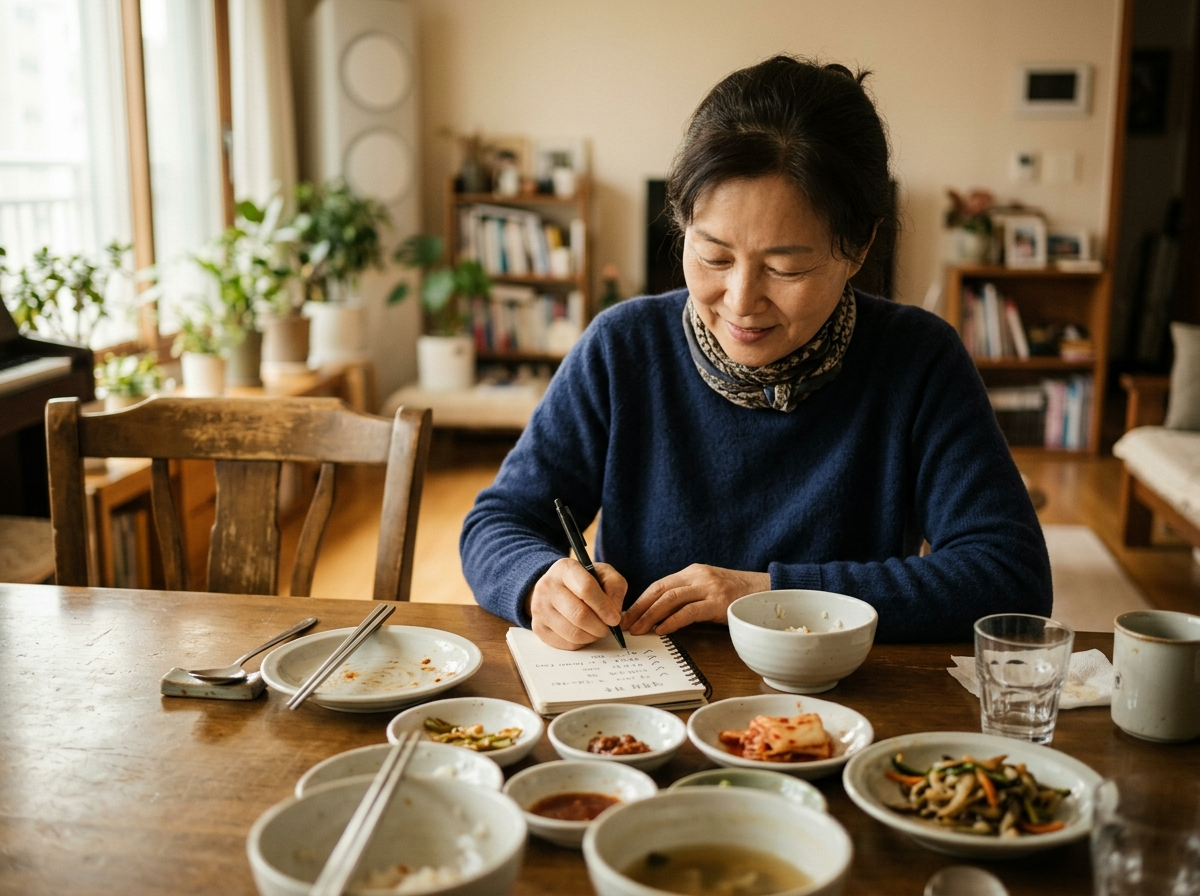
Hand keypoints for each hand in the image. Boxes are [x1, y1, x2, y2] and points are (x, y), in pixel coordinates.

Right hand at [528, 558, 627, 649]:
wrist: (556, 588)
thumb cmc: (584, 581)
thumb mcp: (603, 573)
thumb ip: (614, 586)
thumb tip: (614, 612)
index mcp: (565, 568)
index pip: (586, 589)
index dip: (604, 607)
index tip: (615, 618)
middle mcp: (547, 586)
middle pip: (579, 615)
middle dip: (600, 626)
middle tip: (609, 628)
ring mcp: (539, 608)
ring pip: (573, 633)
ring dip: (592, 636)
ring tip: (598, 630)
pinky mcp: (538, 627)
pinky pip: (566, 644)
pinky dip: (581, 643)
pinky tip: (584, 632)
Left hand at [622, 565, 770, 635]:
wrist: (766, 591)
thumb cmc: (736, 595)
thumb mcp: (708, 590)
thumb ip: (688, 597)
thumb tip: (660, 615)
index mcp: (692, 572)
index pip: (659, 585)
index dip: (640, 600)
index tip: (627, 615)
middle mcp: (697, 576)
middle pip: (660, 590)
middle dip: (639, 608)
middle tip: (626, 624)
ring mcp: (708, 588)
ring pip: (670, 599)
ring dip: (650, 615)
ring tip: (639, 630)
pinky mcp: (718, 602)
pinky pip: (689, 612)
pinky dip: (672, 621)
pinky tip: (662, 630)